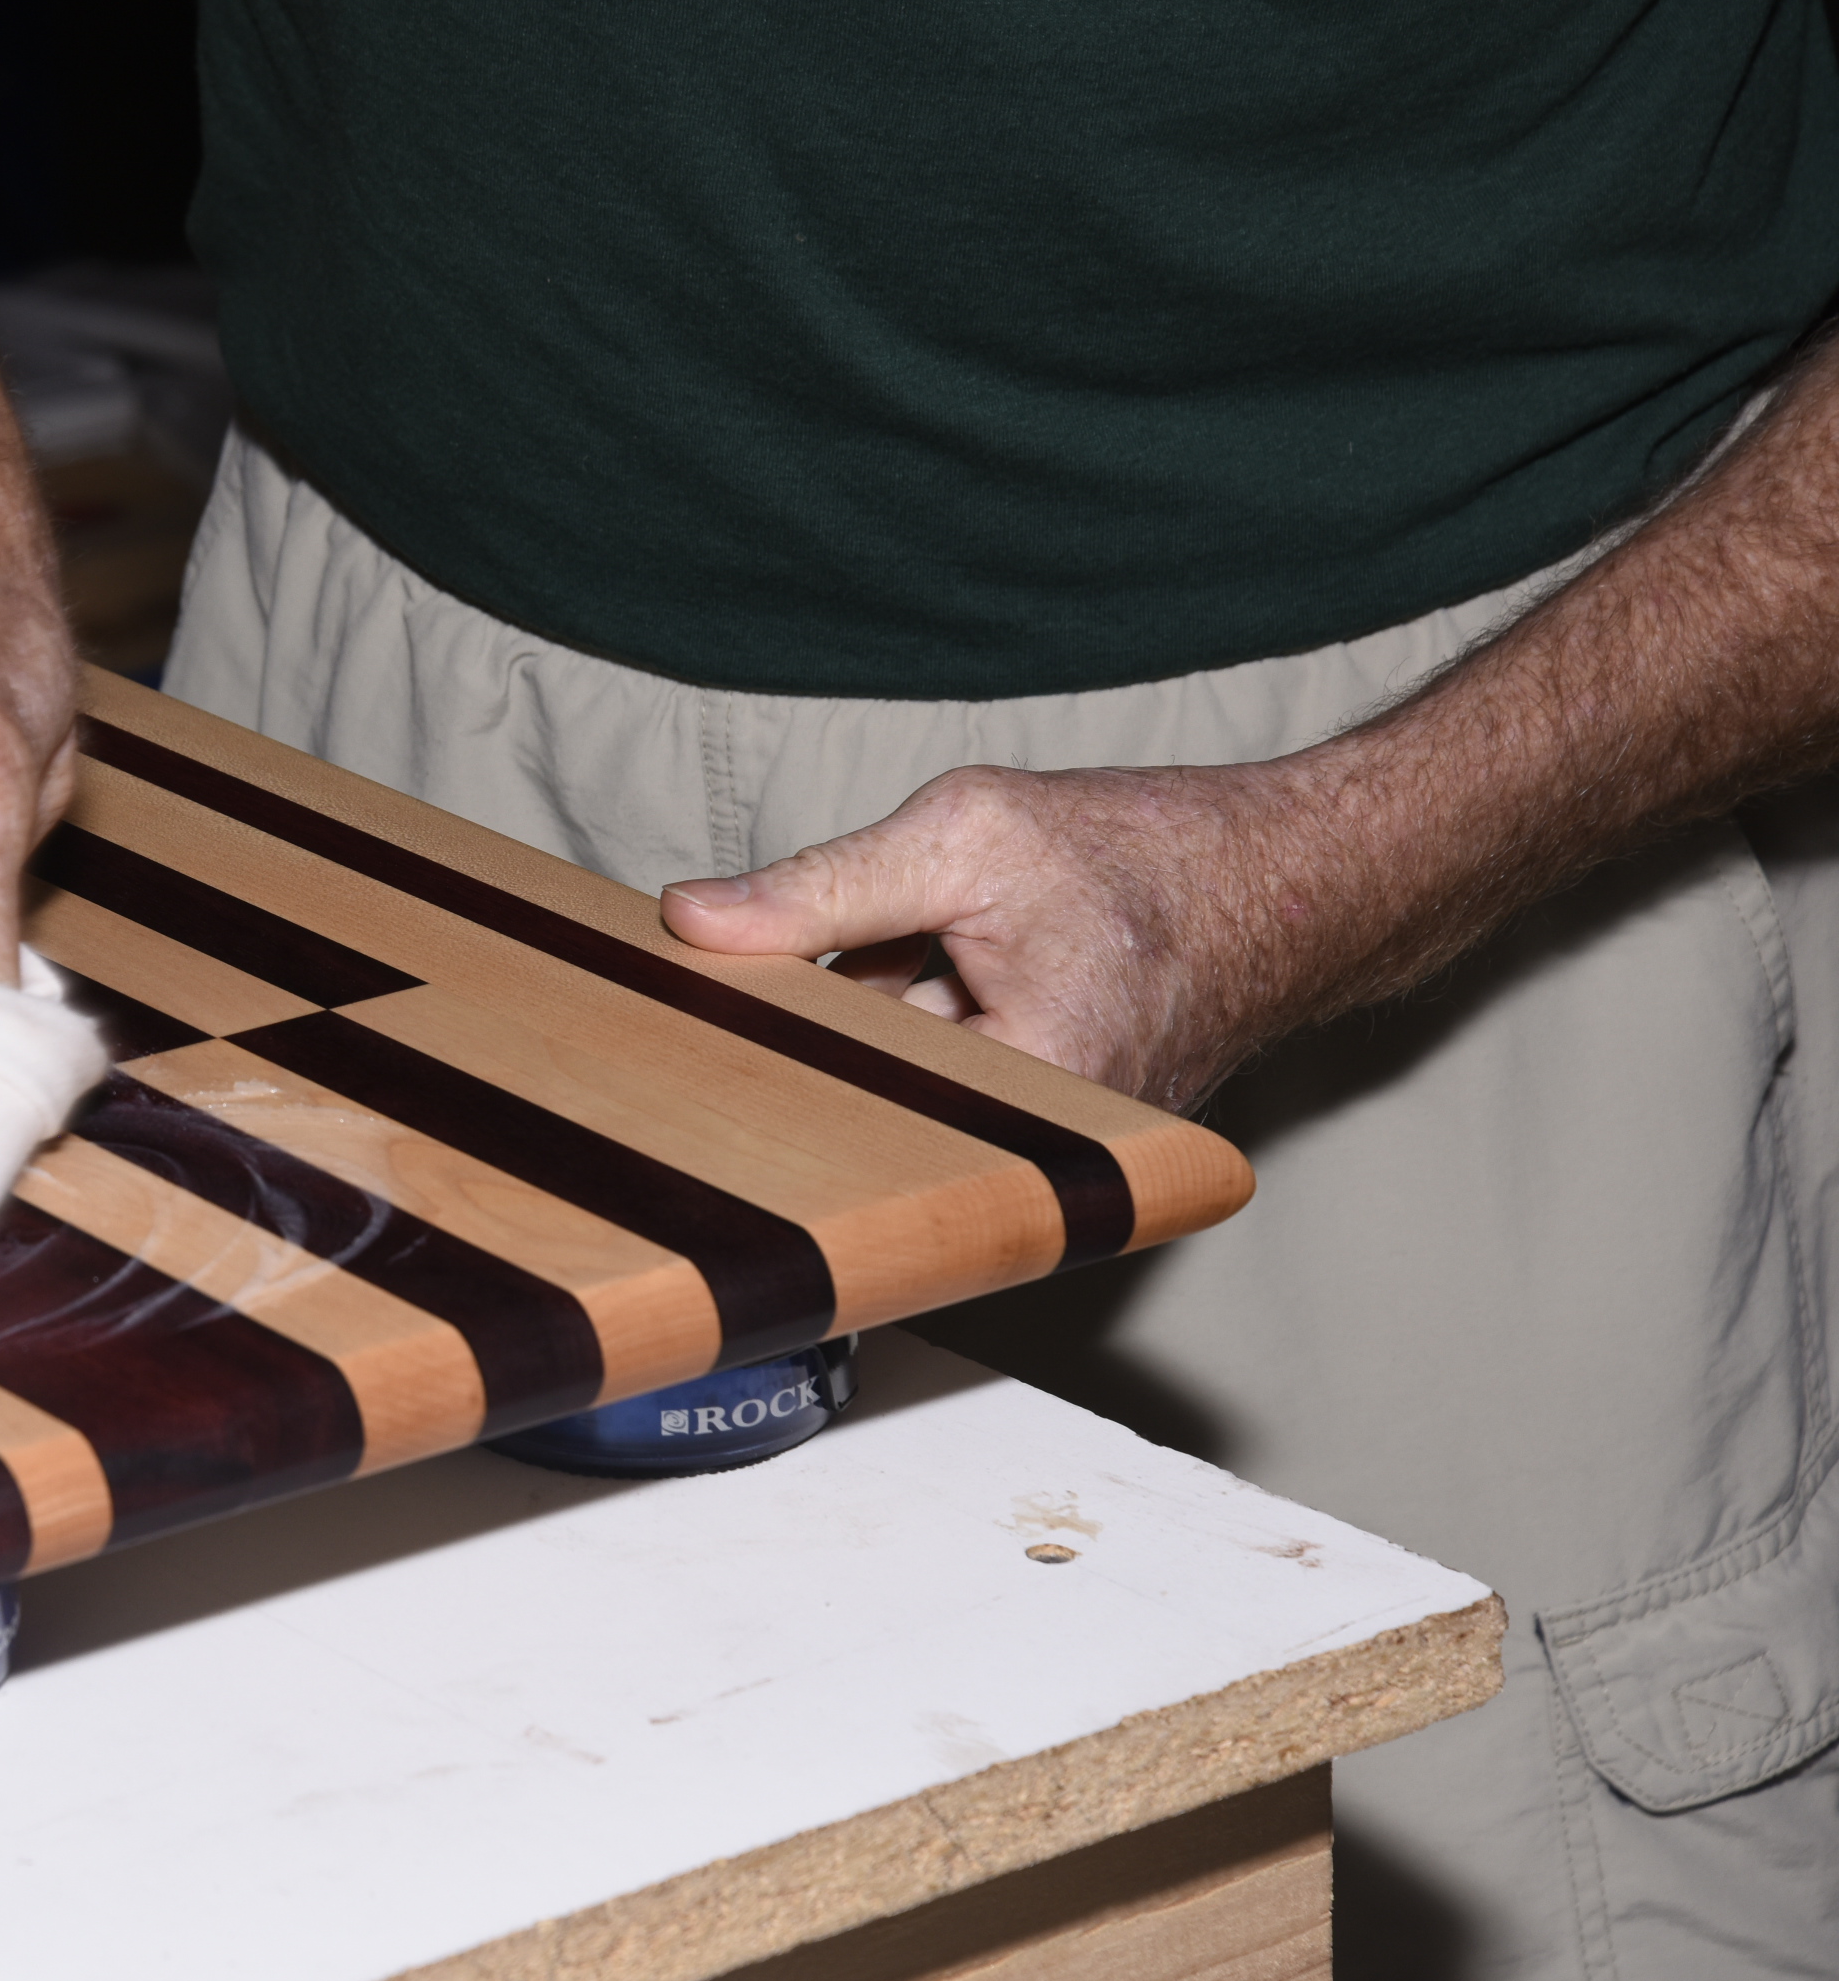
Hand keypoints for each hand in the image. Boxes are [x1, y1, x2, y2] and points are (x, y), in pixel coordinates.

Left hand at [656, 760, 1345, 1110]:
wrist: (1288, 878)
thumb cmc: (1153, 854)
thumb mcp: (965, 835)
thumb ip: (821, 886)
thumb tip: (692, 918)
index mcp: (1029, 1086)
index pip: (847, 1094)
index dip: (778, 1047)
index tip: (720, 1018)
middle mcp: (1046, 1144)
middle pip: (870, 1091)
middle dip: (833, 1019)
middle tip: (821, 956)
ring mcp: (1051, 1143)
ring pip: (903, 1080)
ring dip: (881, 1013)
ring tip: (918, 945)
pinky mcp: (1049, 1127)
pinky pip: (947, 1077)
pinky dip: (925, 1021)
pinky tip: (938, 966)